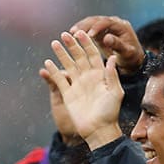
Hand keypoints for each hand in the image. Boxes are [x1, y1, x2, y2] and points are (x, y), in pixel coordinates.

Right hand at [44, 31, 123, 149]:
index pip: (93, 54)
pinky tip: (47, 63)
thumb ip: (111, 75)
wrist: (99, 130)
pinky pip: (60, 80)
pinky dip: (54, 71)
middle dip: (72, 45)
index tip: (81, 32)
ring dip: (62, 54)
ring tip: (55, 43)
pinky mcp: (68, 94)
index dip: (87, 43)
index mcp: (100, 75)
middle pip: (79, 57)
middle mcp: (88, 77)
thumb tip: (111, 57)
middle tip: (65, 34)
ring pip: (68, 65)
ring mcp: (77, 85)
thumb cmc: (110, 113)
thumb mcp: (115, 93)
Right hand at [69, 15, 144, 72]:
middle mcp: (114, 23)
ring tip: (71, 32)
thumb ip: (118, 45)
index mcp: (122, 26)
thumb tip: (107, 37)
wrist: (131, 60)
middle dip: (85, 25)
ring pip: (92, 22)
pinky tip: (72, 34)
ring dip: (81, 26)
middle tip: (74, 32)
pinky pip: (89, 28)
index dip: (97, 27)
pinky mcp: (100, 31)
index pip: (107, 23)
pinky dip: (81, 30)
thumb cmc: (131, 58)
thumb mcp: (127, 53)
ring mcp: (107, 26)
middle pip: (98, 20)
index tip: (88, 35)